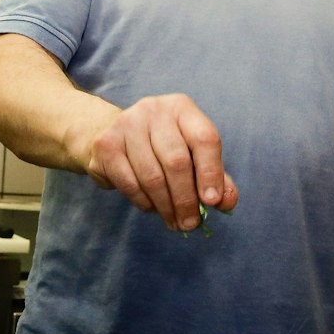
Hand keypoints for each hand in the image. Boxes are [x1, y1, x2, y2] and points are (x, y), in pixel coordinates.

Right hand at [79, 93, 238, 230]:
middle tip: (190, 224)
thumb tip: (227, 202)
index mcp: (182, 108)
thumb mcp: (193, 154)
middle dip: (186, 199)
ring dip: (166, 207)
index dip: (211, 172)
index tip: (212, 202)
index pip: (204, 138)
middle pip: (177, 161)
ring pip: (152, 177)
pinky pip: (130, 183)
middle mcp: (154, 110)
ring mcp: (127, 124)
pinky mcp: (106, 144)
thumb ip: (215, 177)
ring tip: (174, 222)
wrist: (115, 137)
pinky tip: (152, 207)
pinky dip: (144, 202)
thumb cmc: (162, 148)